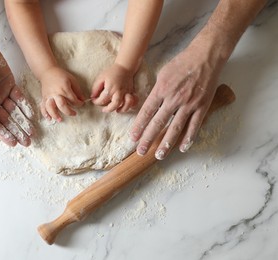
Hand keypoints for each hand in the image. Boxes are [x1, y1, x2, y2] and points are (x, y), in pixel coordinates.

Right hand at [0, 42, 34, 146]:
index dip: (3, 134)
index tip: (13, 143)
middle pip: (6, 121)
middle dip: (16, 132)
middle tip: (27, 142)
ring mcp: (1, 95)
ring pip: (14, 112)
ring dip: (23, 122)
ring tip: (32, 133)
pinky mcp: (10, 85)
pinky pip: (19, 98)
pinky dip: (25, 106)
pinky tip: (32, 115)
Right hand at [39, 66, 84, 121]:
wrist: (48, 72)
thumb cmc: (61, 75)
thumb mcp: (72, 80)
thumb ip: (78, 90)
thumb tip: (83, 99)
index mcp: (64, 88)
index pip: (73, 100)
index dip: (79, 104)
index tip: (81, 104)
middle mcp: (56, 93)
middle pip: (62, 106)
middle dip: (69, 111)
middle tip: (74, 114)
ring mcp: (49, 96)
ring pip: (51, 108)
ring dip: (55, 115)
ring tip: (60, 120)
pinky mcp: (44, 97)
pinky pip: (43, 106)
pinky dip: (45, 113)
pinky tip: (49, 118)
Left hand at [91, 63, 137, 112]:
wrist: (125, 67)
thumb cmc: (111, 72)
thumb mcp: (100, 78)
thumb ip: (95, 88)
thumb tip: (93, 97)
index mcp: (110, 88)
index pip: (102, 100)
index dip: (96, 102)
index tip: (94, 100)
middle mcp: (119, 92)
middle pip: (114, 105)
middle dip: (108, 109)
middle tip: (104, 110)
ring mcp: (126, 93)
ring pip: (125, 105)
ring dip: (121, 109)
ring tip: (116, 110)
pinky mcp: (131, 93)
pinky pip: (133, 102)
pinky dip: (131, 106)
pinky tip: (125, 106)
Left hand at [130, 43, 223, 158]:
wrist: (205, 57)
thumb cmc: (182, 63)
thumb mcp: (163, 74)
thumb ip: (157, 91)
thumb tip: (150, 105)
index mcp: (161, 89)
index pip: (147, 112)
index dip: (139, 126)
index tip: (133, 137)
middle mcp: (173, 99)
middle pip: (158, 123)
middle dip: (147, 139)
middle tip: (140, 151)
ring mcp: (189, 104)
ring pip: (175, 128)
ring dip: (166, 144)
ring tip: (159, 155)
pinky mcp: (202, 107)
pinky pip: (194, 126)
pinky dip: (188, 138)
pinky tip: (182, 148)